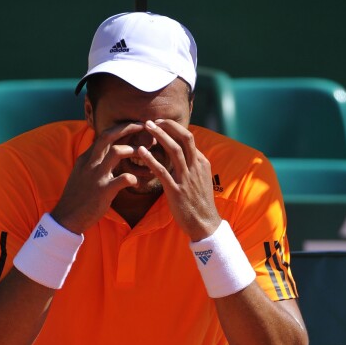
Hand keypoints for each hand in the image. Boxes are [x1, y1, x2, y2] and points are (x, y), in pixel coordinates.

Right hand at [51, 122, 144, 234]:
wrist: (67, 217)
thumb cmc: (77, 197)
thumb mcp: (81, 174)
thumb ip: (92, 162)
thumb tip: (103, 152)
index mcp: (86, 158)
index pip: (103, 136)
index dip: (119, 129)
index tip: (133, 126)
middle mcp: (90, 163)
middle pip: (108, 136)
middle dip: (127, 127)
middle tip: (142, 125)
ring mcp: (96, 176)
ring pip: (117, 152)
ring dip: (133, 150)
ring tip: (143, 154)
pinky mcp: (103, 191)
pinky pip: (123, 179)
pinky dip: (133, 178)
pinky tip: (136, 182)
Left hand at [136, 119, 221, 240]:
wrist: (205, 224)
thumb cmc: (200, 203)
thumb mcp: (200, 180)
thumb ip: (192, 165)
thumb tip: (184, 154)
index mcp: (201, 163)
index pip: (189, 139)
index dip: (174, 128)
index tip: (161, 124)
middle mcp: (195, 167)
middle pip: (184, 138)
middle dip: (168, 126)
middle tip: (152, 120)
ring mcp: (186, 179)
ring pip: (174, 150)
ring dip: (160, 136)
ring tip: (147, 127)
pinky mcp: (176, 191)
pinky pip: (162, 171)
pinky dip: (151, 159)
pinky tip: (141, 152)